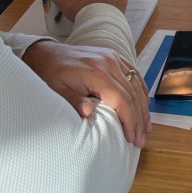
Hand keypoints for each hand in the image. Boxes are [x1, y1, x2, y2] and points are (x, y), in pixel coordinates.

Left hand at [22, 40, 150, 147]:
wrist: (45, 53)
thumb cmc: (50, 74)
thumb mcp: (57, 91)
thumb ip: (73, 101)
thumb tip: (88, 112)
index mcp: (96, 72)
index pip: (122, 99)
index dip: (130, 120)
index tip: (132, 138)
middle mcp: (109, 62)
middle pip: (132, 94)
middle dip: (139, 119)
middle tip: (141, 139)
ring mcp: (113, 58)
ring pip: (136, 84)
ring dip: (143, 107)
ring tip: (145, 127)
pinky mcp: (113, 57)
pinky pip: (133, 73)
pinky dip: (140, 90)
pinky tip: (144, 104)